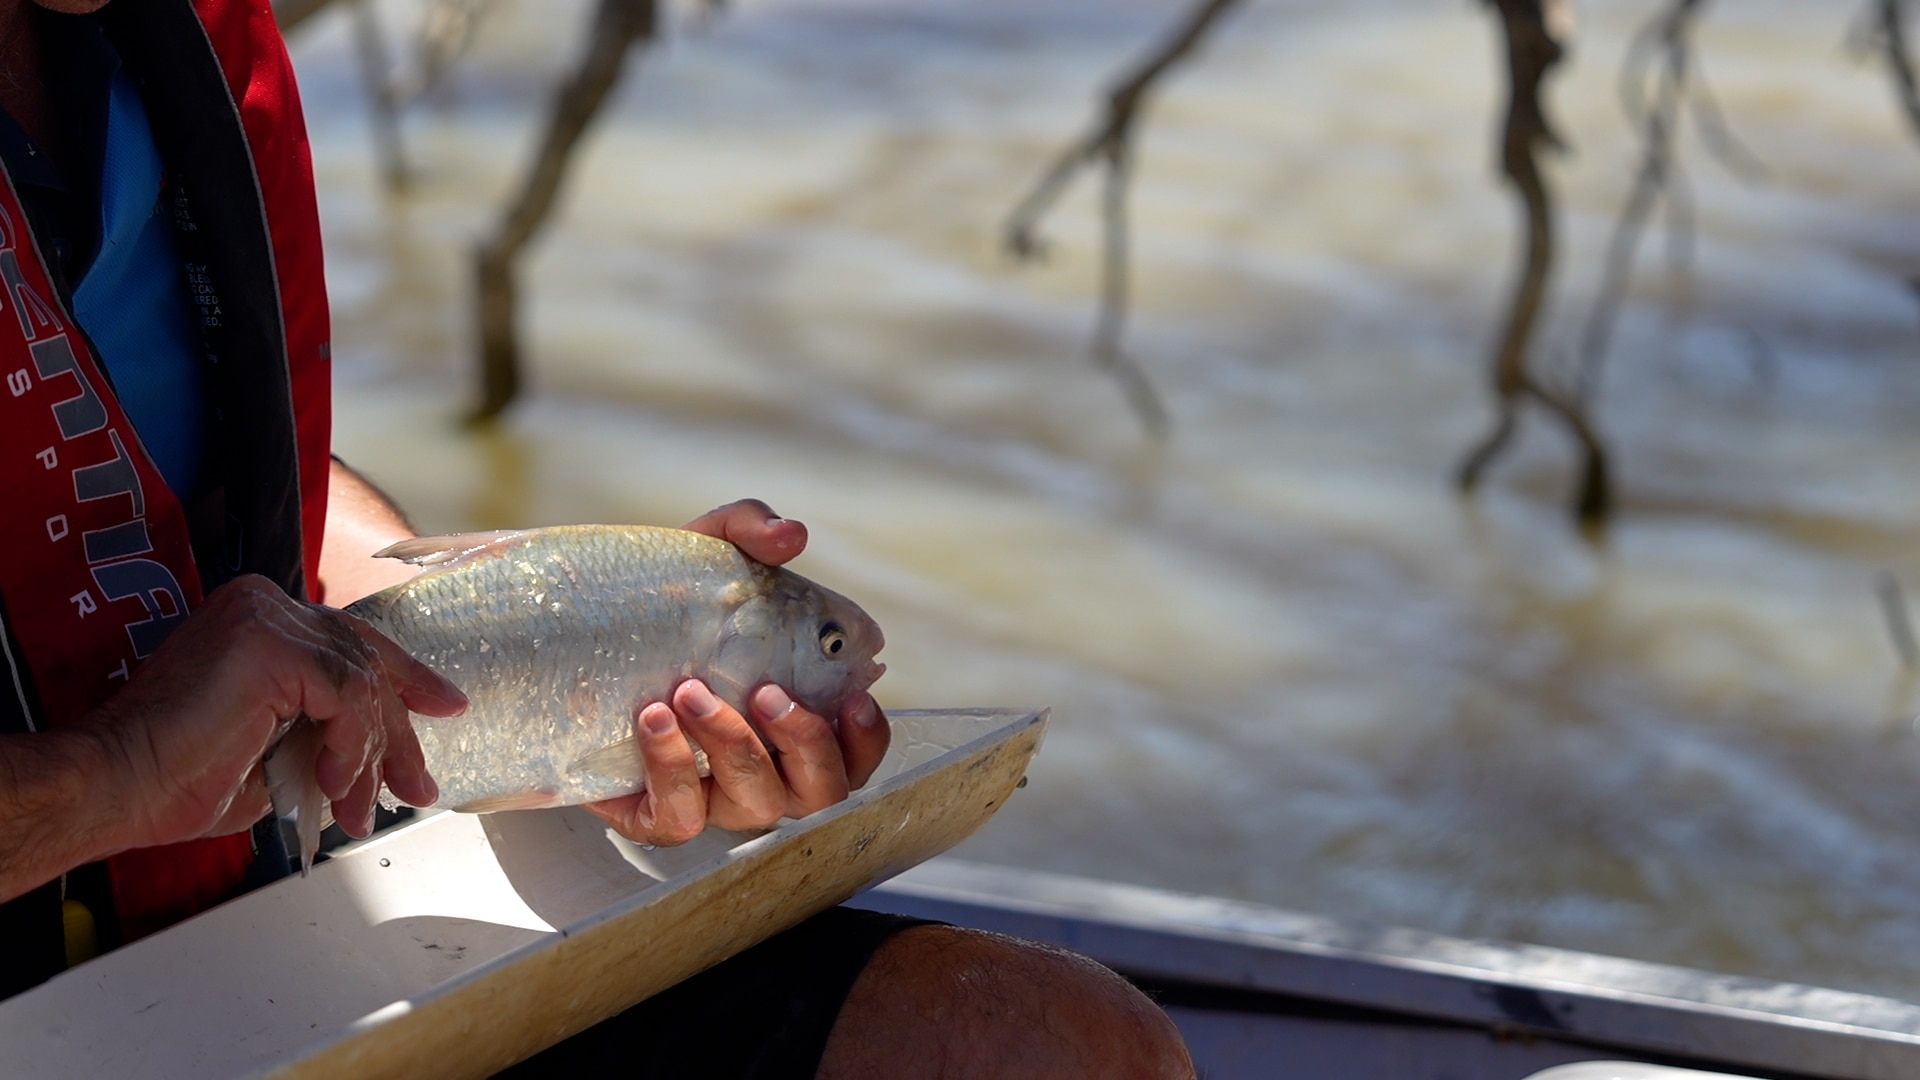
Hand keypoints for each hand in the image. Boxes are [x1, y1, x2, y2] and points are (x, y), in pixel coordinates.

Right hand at [79, 575, 466, 850]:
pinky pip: (347, 694)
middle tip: (419, 786)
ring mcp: (265, 616)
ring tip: (357, 808)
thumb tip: (377, 754)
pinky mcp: (267, 642)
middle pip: (366, 660)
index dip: (406, 677)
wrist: (116, 787)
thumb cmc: (174, 778)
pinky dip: (350, 746)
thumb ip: (325, 731)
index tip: (445, 707)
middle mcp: (265, 604)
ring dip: (370, 757)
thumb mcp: (278, 751)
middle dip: (400, 732)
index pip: (353, 642)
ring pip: (363, 683)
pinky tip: (331, 784)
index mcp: (261, 621)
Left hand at [579, 500, 890, 845]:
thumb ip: (751, 531)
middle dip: (804, 744)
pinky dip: (673, 770)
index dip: (866, 737)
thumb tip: (790, 534)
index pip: (857, 753)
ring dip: (733, 746)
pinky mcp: (655, 814)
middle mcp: (768, 770)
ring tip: (689, 691)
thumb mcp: (706, 555)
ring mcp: (715, 799)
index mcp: (796, 723)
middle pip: (823, 793)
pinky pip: (680, 819)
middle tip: (765, 692)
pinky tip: (654, 719)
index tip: (851, 696)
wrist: (574, 638)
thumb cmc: (666, 605)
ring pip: (756, 805)